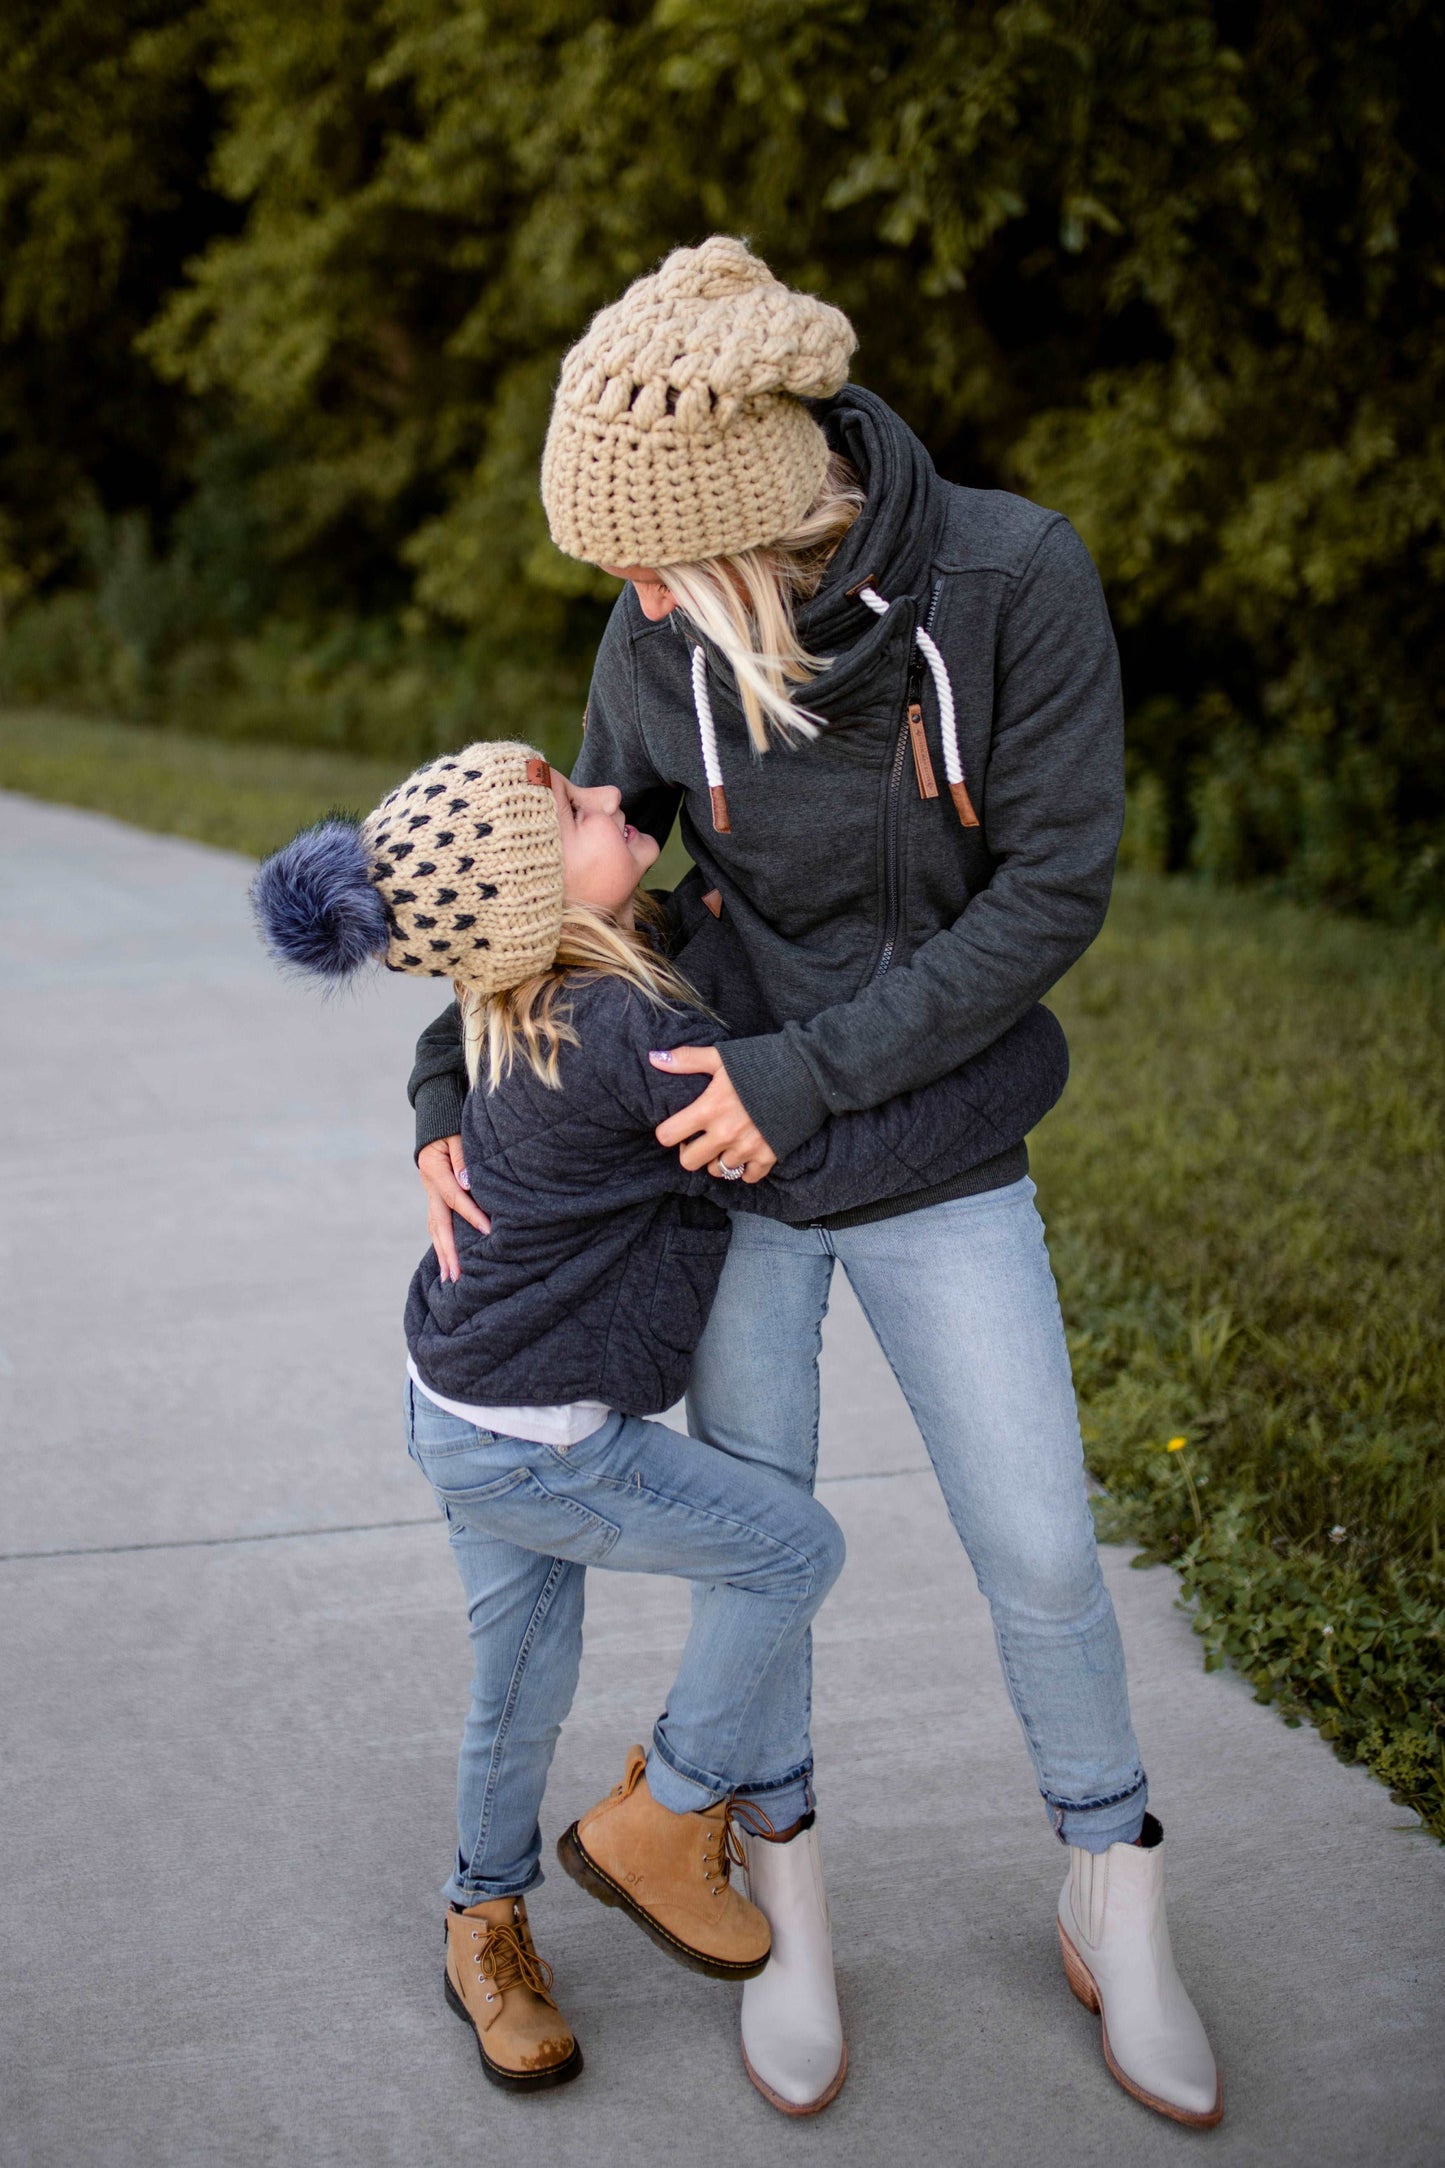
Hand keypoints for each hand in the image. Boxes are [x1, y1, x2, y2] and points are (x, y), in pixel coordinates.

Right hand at [417, 1135, 489, 1281]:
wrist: (436, 1115)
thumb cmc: (451, 1123)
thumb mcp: (457, 1134)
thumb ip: (462, 1158)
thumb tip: (467, 1184)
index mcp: (434, 1169)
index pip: (455, 1198)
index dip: (471, 1215)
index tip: (488, 1231)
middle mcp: (428, 1184)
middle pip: (438, 1223)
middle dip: (448, 1251)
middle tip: (456, 1276)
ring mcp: (429, 1191)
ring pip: (434, 1227)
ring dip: (442, 1252)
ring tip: (449, 1277)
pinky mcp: (434, 1194)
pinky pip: (437, 1222)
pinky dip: (442, 1241)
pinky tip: (448, 1259)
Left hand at [649, 1046, 777, 1182]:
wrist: (807, 1071)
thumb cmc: (761, 1061)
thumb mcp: (721, 1056)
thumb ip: (686, 1060)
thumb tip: (653, 1058)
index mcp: (709, 1109)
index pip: (668, 1136)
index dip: (669, 1132)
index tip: (678, 1127)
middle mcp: (725, 1134)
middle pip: (689, 1162)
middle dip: (690, 1152)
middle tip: (699, 1139)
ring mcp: (748, 1148)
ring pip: (718, 1171)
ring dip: (717, 1159)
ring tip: (725, 1143)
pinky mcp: (769, 1157)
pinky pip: (747, 1177)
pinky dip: (745, 1168)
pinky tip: (747, 1152)